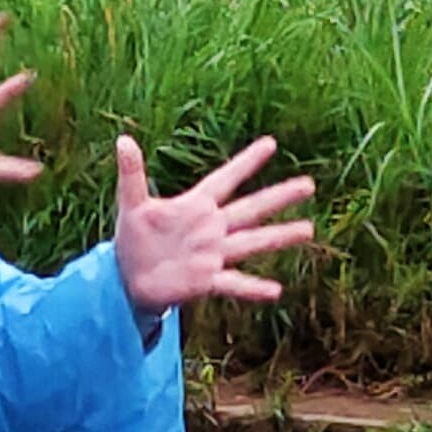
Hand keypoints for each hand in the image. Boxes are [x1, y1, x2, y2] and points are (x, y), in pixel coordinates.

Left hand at [113, 133, 314, 311]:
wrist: (128, 278)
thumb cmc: (133, 238)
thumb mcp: (131, 204)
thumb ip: (132, 174)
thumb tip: (123, 139)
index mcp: (195, 205)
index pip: (225, 179)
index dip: (246, 162)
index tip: (271, 143)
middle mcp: (211, 227)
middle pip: (251, 208)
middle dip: (279, 196)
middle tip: (308, 184)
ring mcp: (213, 254)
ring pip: (252, 242)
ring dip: (280, 236)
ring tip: (308, 229)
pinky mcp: (207, 280)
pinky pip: (234, 282)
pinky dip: (253, 287)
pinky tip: (275, 291)